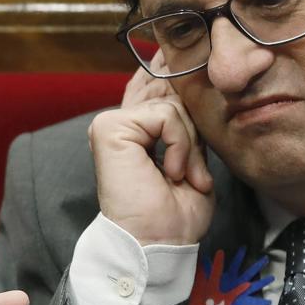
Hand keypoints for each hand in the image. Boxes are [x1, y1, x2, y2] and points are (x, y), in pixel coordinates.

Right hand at [88, 51, 213, 244]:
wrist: (159, 243)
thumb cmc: (176, 213)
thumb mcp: (192, 157)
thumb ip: (187, 122)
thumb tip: (195, 76)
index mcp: (134, 128)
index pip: (153, 82)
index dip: (173, 74)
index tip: (188, 61)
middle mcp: (119, 121)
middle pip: (168, 87)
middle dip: (193, 124)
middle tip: (191, 169)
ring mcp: (111, 124)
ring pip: (173, 104)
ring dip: (191, 145)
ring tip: (185, 177)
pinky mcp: (110, 127)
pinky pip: (166, 115)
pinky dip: (181, 145)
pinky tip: (173, 171)